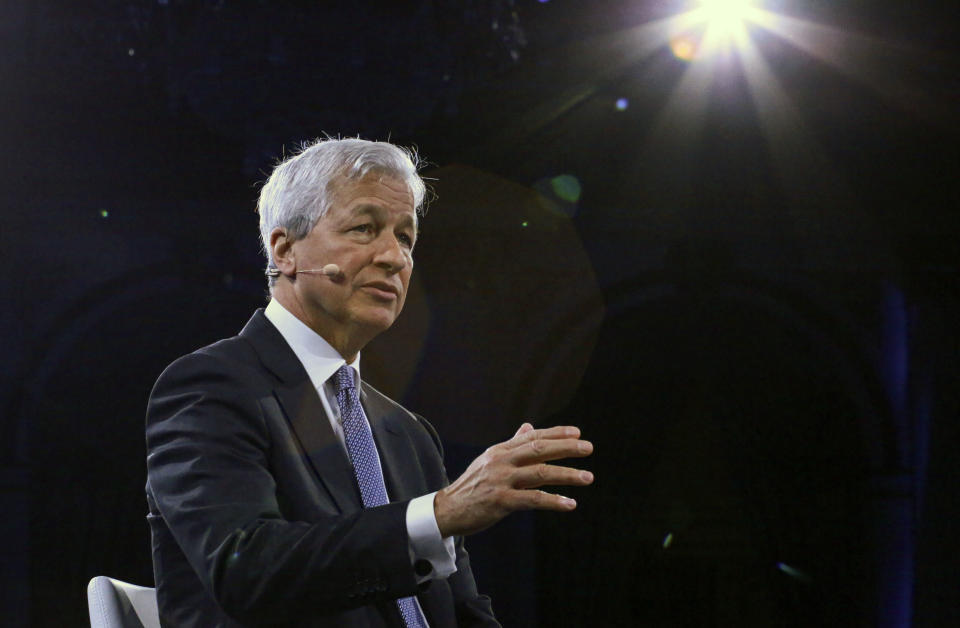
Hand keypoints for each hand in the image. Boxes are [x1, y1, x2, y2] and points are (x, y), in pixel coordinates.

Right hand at [433, 423, 593, 537]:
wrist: (447, 510)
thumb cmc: (472, 486)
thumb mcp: (490, 461)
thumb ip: (512, 445)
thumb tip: (528, 426)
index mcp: (500, 451)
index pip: (532, 436)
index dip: (556, 433)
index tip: (577, 433)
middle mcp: (501, 461)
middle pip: (539, 449)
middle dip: (566, 448)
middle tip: (588, 448)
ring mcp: (501, 480)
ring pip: (540, 473)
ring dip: (567, 475)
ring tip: (587, 477)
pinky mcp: (501, 501)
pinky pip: (533, 499)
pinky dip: (553, 501)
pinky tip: (570, 503)